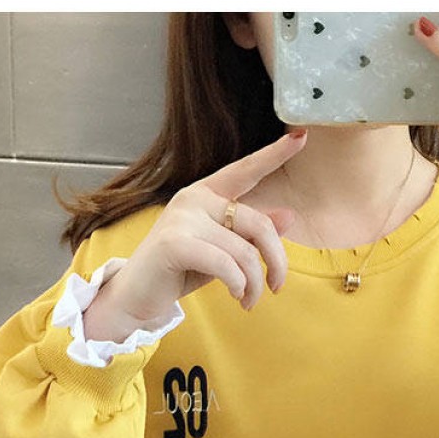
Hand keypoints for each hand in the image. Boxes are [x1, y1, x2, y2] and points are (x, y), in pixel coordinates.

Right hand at [83, 130, 306, 340]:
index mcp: (206, 194)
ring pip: (244, 251)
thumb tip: (289, 215)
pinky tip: (238, 297)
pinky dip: (239, 285)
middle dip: (276, 261)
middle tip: (276, 287)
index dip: (273, 155)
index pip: (245, 170)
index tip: (303, 137)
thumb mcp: (222, 251)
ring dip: (255, 284)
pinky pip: (226, 264)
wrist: (135, 296)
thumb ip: (251, 234)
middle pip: (258, 223)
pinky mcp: (175, 243)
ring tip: (249, 300)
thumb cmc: (179, 271)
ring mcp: (183, 218)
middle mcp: (194, 198)